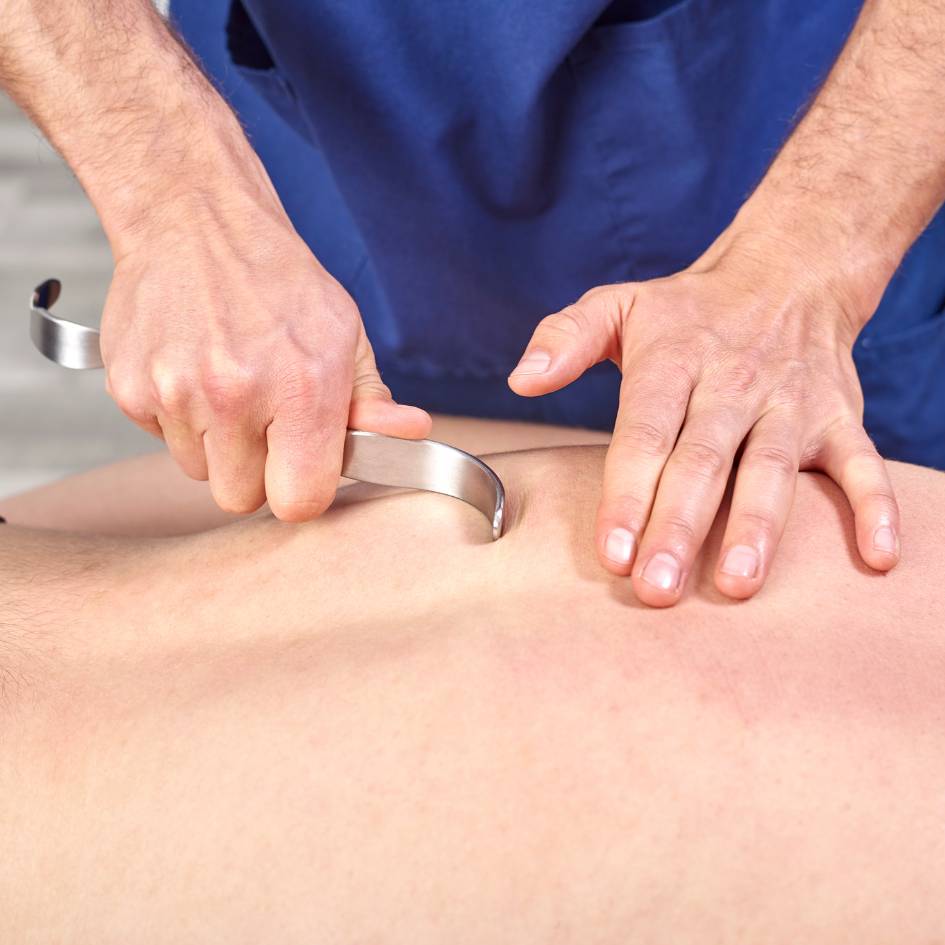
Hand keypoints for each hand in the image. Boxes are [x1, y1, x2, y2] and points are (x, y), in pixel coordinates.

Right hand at [102, 207, 429, 520]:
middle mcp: (235, 395)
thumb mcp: (344, 333)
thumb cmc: (277, 279)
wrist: (195, 219)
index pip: (298, 501)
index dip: (301, 491)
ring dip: (216, 444)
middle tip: (263, 422)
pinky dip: (179, 418)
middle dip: (255, 471)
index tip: (300, 470)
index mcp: (301, 388)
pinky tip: (194, 370)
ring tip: (228, 386)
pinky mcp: (131, 389)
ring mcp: (176, 393)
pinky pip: (161, 440)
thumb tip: (411, 437)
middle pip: (240, 498)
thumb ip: (371, 400)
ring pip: (198, 471)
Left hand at [509, 229, 899, 605]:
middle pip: (703, 460)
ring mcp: (790, 400)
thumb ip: (565, 338)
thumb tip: (522, 379)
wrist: (788, 272)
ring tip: (737, 585)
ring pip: (773, 468)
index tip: (612, 551)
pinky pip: (863, 462)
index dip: (627, 493)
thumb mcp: (618, 305)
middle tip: (658, 588)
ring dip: (757, 527)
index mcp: (673, 359)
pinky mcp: (838, 415)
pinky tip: (875, 558)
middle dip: (680, 526)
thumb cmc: (687, 309)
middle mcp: (733, 382)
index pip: (645, 432)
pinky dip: (875, 507)